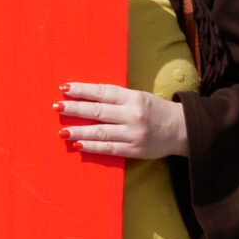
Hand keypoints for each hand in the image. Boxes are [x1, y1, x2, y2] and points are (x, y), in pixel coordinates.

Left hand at [56, 82, 187, 158]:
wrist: (181, 129)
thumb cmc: (154, 110)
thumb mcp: (138, 96)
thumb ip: (116, 97)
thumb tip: (86, 97)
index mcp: (133, 97)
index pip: (102, 92)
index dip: (82, 90)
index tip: (64, 88)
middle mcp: (132, 114)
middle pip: (98, 111)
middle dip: (75, 109)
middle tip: (57, 107)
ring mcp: (133, 133)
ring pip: (100, 132)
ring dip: (79, 131)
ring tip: (62, 131)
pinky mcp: (135, 150)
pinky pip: (109, 149)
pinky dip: (92, 147)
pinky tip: (78, 145)